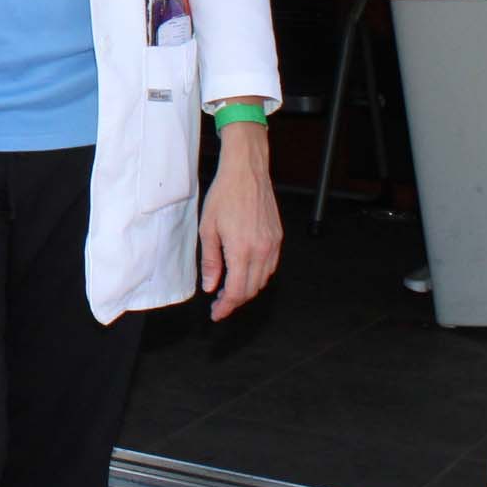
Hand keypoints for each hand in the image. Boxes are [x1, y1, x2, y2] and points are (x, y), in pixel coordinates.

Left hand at [199, 121, 280, 320]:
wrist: (247, 172)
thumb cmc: (225, 195)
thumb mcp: (208, 229)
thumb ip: (210, 261)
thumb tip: (210, 286)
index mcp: (241, 250)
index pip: (236, 291)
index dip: (225, 307)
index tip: (216, 313)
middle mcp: (261, 250)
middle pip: (251, 290)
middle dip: (234, 302)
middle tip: (219, 304)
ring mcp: (273, 245)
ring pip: (263, 280)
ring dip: (247, 290)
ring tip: (228, 290)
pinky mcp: (278, 238)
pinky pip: (271, 267)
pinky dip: (258, 276)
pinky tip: (245, 273)